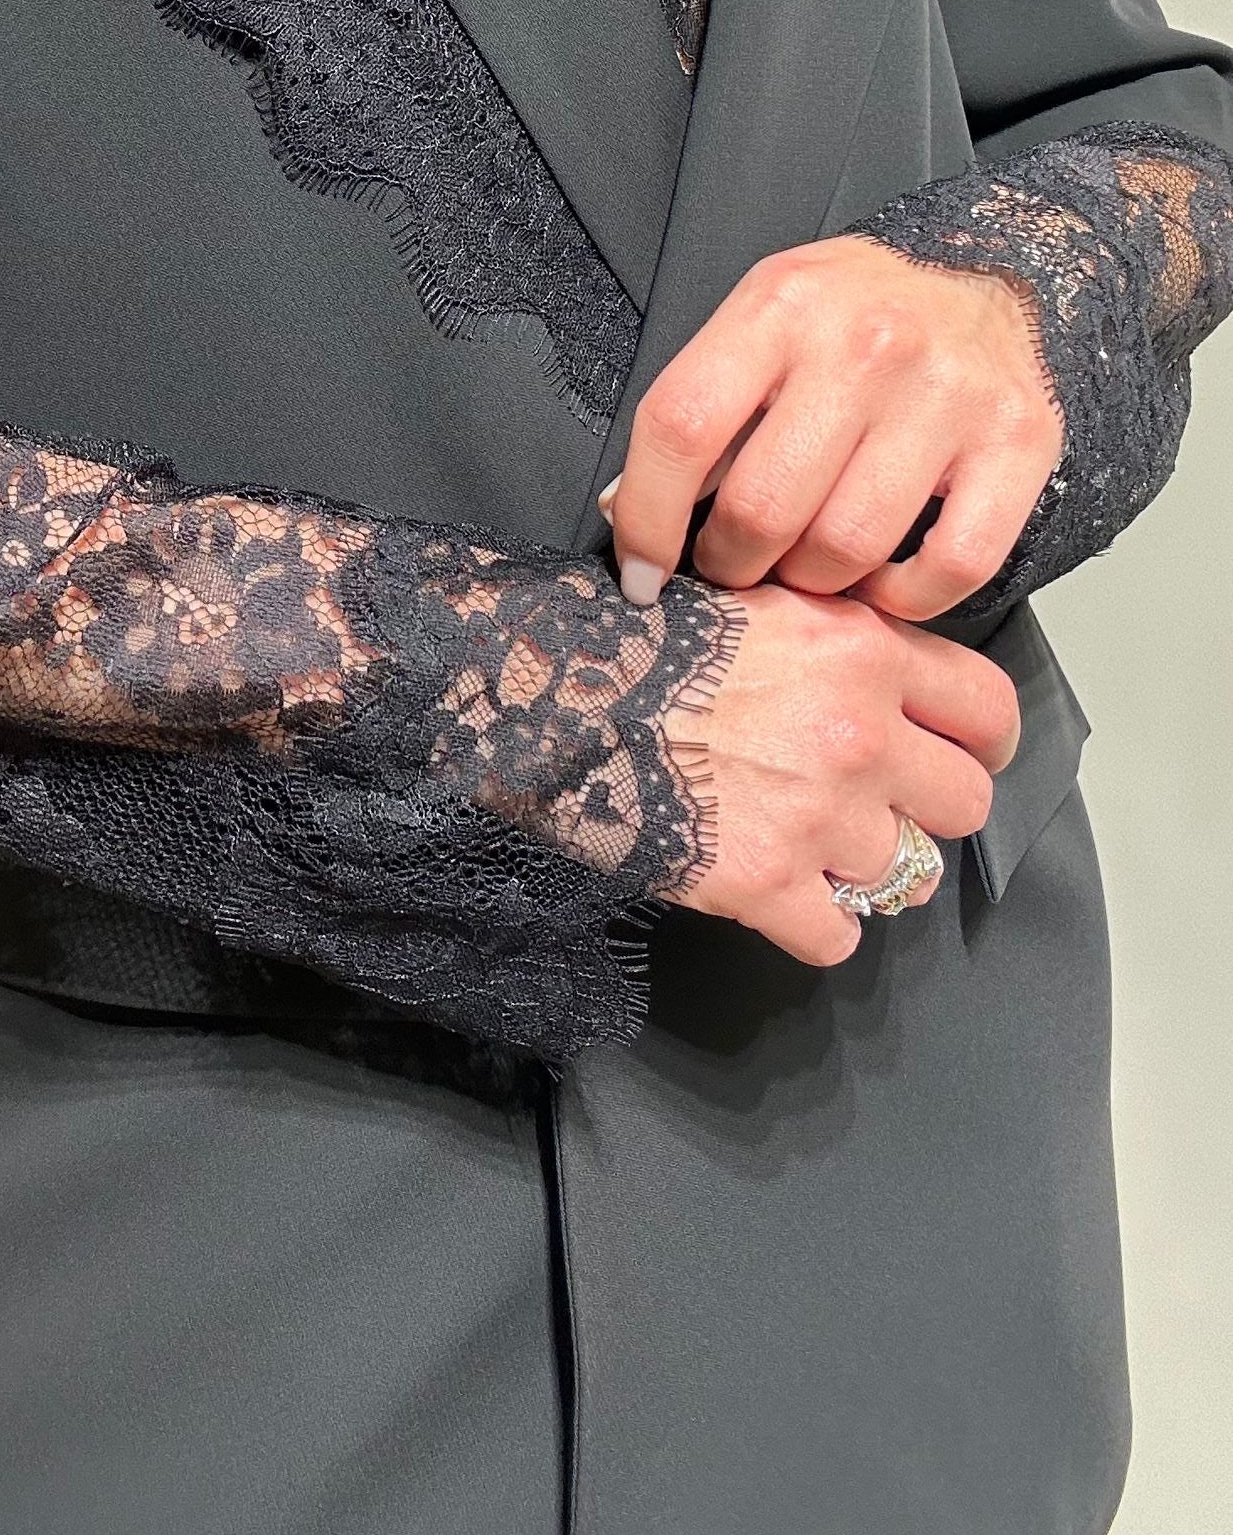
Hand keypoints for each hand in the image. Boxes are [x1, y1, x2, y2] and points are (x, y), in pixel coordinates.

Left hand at [604, 236, 1062, 620]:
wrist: (989, 276)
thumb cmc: (858, 311)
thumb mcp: (763, 319)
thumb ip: (702, 405)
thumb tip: (629, 512)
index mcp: (782, 306)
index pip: (681, 426)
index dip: (647, 517)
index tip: (643, 569)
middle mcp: (867, 344)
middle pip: (763, 506)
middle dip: (733, 562)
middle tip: (736, 563)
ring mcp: (948, 394)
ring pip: (848, 548)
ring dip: (813, 584)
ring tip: (806, 565)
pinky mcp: (1019, 442)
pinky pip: (950, 566)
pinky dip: (906, 598)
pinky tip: (882, 579)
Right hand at [661, 579, 1019, 963]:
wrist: (544, 693)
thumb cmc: (630, 639)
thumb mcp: (752, 597)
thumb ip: (832, 632)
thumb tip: (880, 670)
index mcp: (860, 650)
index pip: (990, 708)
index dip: (982, 741)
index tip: (964, 756)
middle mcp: (858, 733)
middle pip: (964, 803)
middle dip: (923, 810)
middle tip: (873, 808)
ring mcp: (818, 815)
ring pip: (903, 876)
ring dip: (859, 868)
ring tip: (806, 846)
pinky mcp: (766, 884)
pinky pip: (838, 937)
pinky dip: (811, 925)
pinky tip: (774, 891)